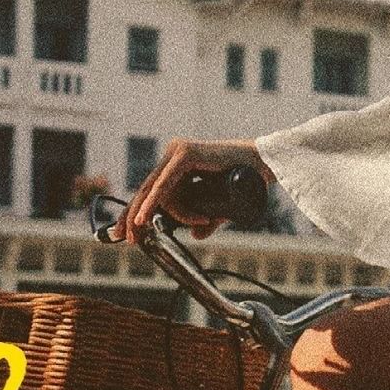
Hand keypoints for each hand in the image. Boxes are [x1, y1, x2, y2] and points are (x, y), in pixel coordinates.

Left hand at [111, 138, 274, 244]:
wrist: (265, 165)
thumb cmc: (244, 182)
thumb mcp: (217, 206)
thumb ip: (205, 219)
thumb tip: (196, 235)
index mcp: (177, 163)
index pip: (150, 189)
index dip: (135, 211)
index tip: (124, 233)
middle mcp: (174, 154)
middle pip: (146, 189)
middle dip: (132, 215)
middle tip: (126, 238)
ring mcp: (178, 151)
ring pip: (158, 192)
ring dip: (173, 213)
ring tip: (200, 218)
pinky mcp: (185, 154)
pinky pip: (165, 185)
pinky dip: (155, 203)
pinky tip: (144, 218)